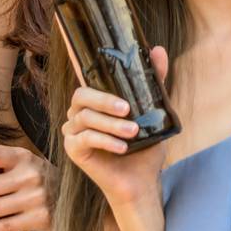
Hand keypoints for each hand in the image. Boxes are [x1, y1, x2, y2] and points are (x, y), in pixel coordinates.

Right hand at [62, 46, 169, 210]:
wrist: (141, 181)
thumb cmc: (144, 147)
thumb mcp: (153, 112)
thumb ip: (154, 82)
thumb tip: (158, 50)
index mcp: (94, 102)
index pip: (89, 81)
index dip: (93, 71)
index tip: (112, 68)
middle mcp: (79, 114)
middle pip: (81, 96)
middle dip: (105, 100)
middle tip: (127, 109)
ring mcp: (72, 131)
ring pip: (85, 118)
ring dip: (111, 124)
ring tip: (133, 132)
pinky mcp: (72, 150)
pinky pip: (84, 139)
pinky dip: (105, 141)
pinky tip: (122, 147)